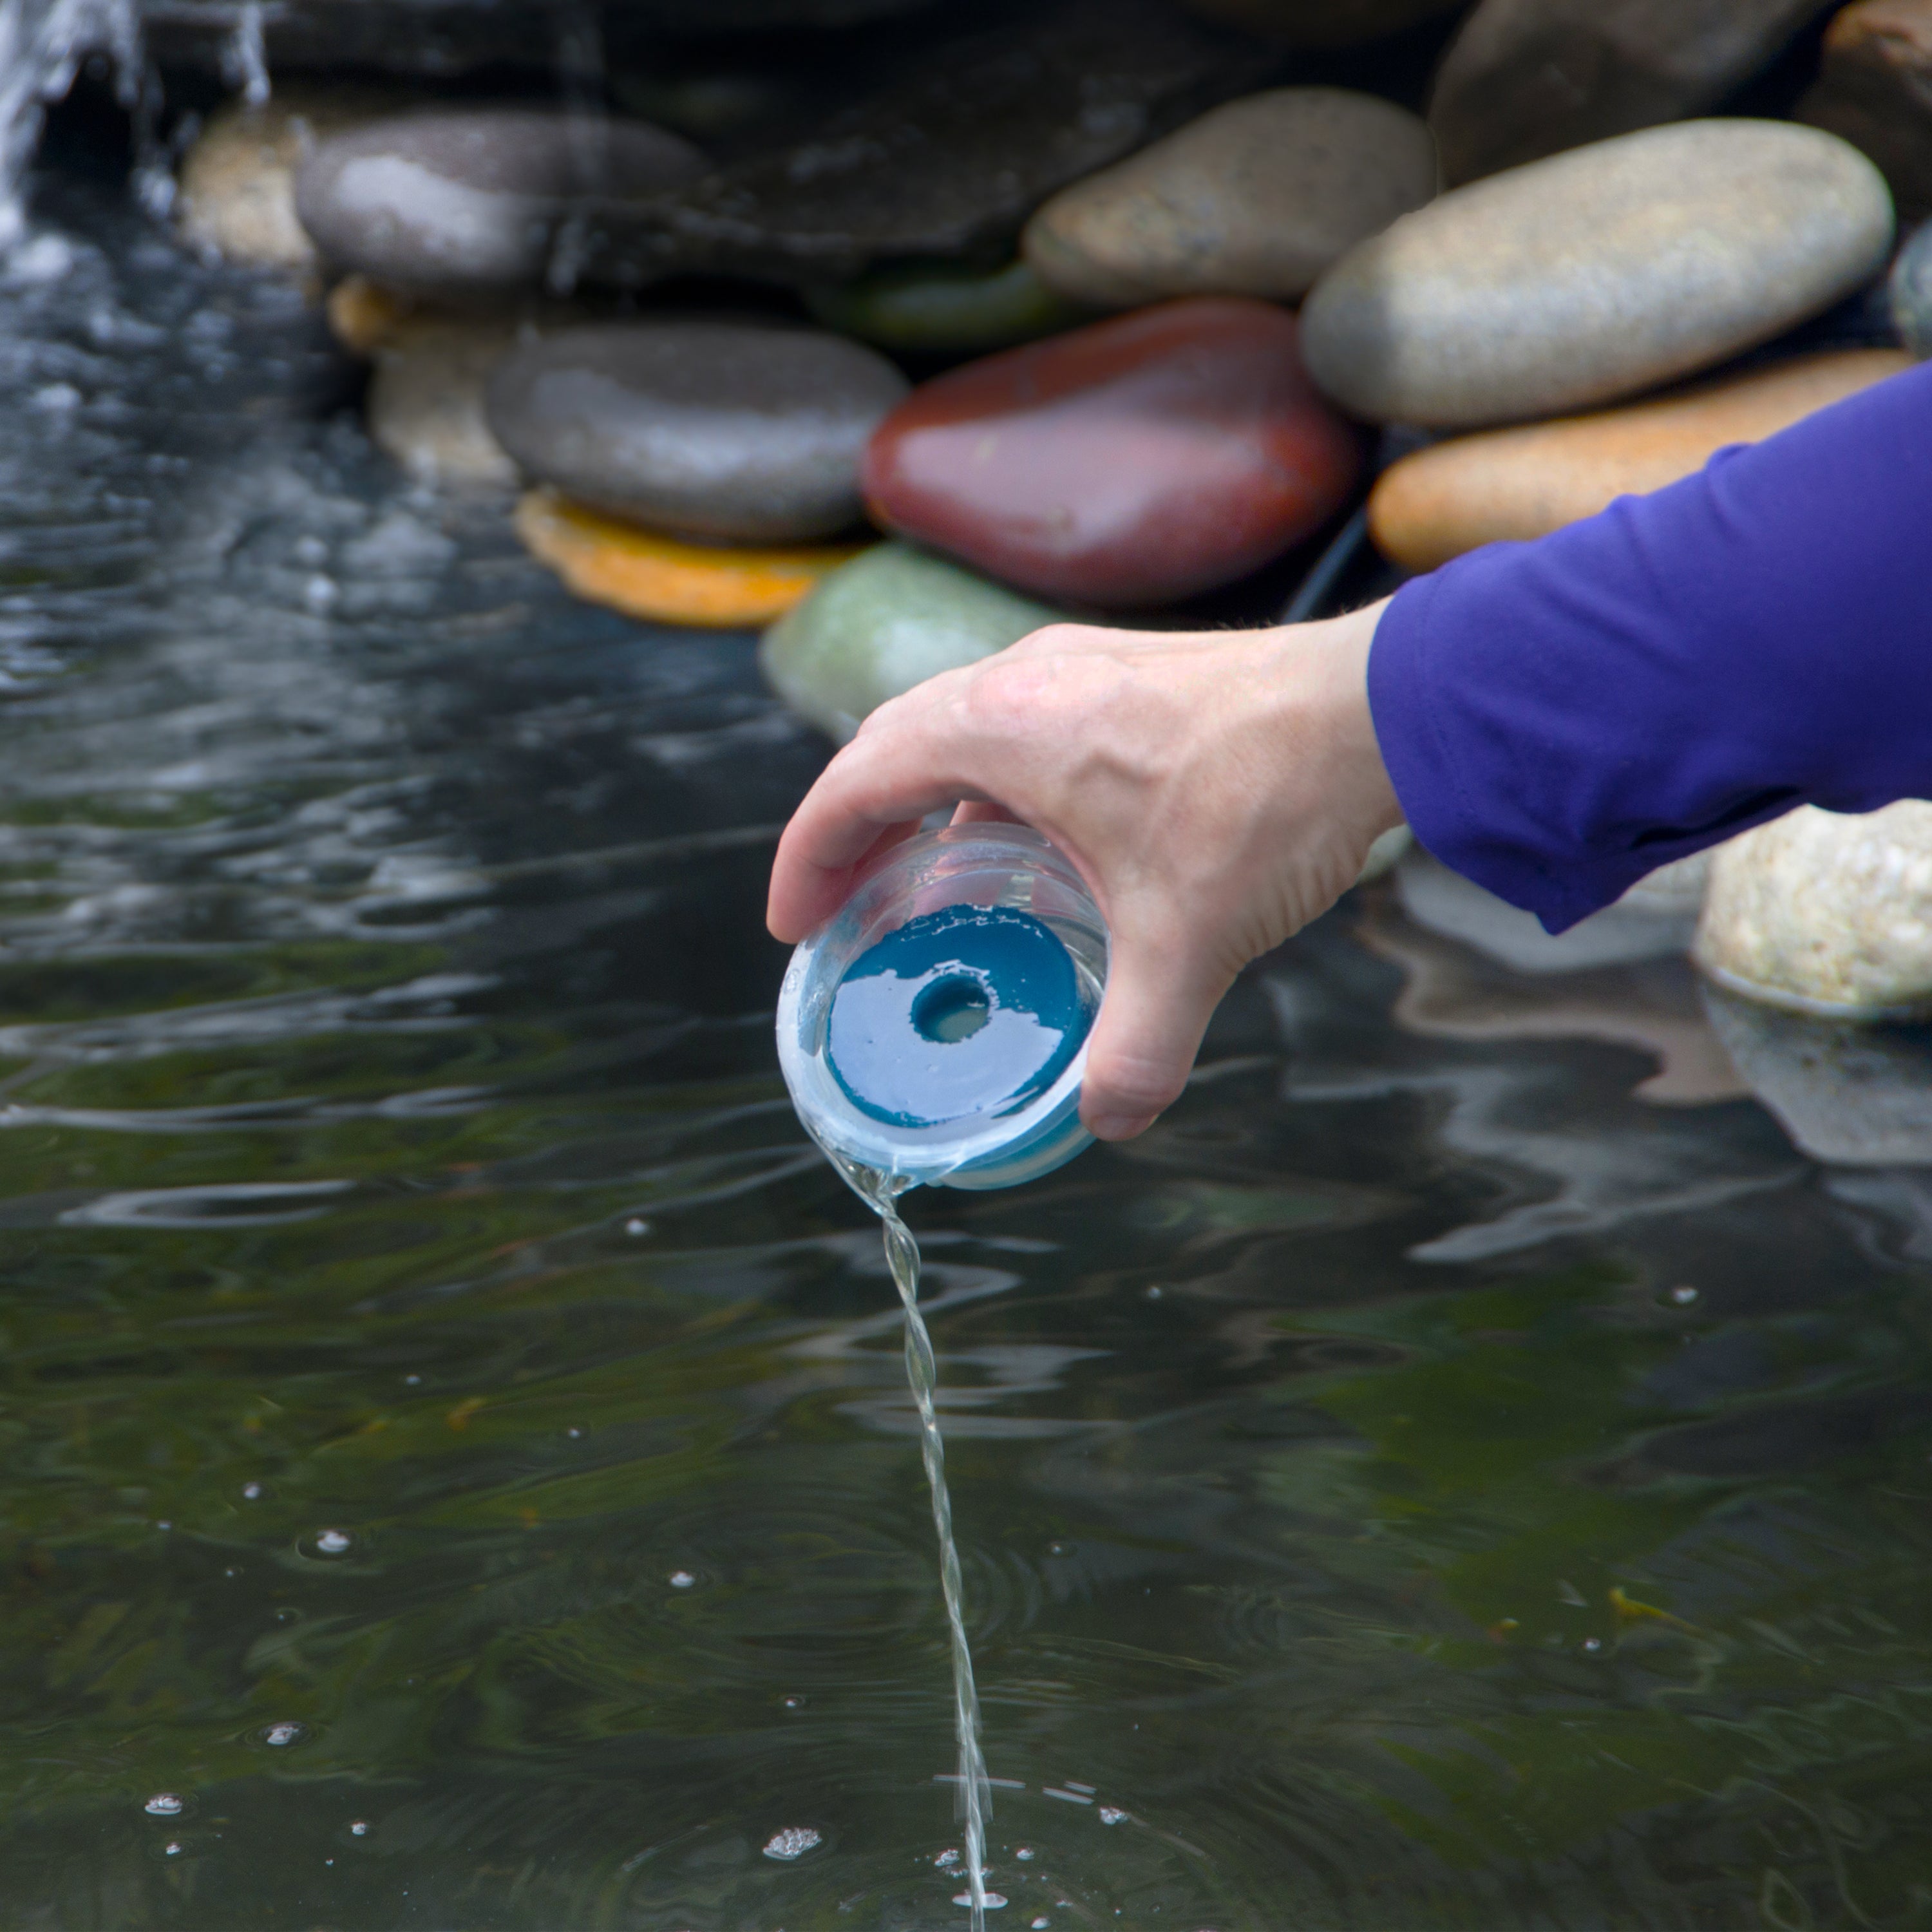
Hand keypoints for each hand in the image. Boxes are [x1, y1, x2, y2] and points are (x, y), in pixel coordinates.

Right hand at [767, 600, 1402, 1141]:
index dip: (808, 857)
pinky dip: (989, 782)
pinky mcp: (1127, 673)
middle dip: (849, 828)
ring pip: (956, 725)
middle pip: (890, 745)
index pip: (855, 784)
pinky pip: (1019, 722)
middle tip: (837, 905)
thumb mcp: (1189, 941)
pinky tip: (1028, 843)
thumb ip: (1138, 1043)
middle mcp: (1023, 680)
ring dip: (921, 798)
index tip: (794, 922)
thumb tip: (1108, 1117)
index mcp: (999, 728)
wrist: (1378, 707)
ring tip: (919, 878)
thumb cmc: (1268, 797)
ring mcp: (1078, 666)